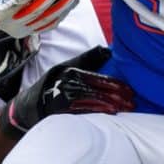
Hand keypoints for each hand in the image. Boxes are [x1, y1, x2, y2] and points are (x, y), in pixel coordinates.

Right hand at [0, 0, 79, 38]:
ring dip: (63, 7)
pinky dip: (62, 14)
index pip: (18, 1)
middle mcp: (11, 26)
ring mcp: (23, 31)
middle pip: (35, 12)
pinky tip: (73, 3)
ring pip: (46, 21)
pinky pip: (50, 25)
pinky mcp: (32, 32)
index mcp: (0, 13)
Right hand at [0, 46, 133, 137]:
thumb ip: (87, 60)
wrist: (30, 103)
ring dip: (112, 104)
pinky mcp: (61, 108)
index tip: (129, 89)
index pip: (98, 77)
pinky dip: (98, 110)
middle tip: (132, 101)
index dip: (115, 84)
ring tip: (126, 108)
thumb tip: (107, 50)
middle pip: (98, 88)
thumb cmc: (54, 83)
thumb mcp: (68, 67)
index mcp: (73, 70)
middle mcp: (69, 81)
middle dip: (118, 95)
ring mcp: (65, 95)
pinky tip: (110, 112)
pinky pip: (83, 109)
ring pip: (93, 99)